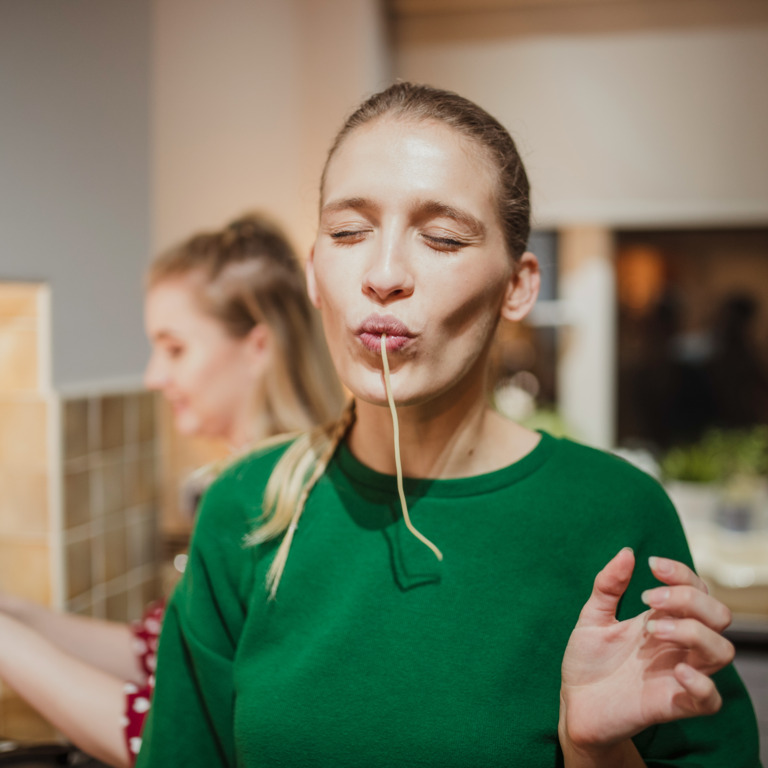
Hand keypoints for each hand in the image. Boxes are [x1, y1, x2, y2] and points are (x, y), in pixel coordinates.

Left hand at [559, 548, 733, 753]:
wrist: (574, 704)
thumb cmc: (588, 661)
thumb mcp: (592, 617)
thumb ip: (608, 586)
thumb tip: (626, 552)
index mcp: (664, 619)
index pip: (697, 589)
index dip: (682, 573)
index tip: (652, 565)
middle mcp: (679, 645)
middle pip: (719, 615)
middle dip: (689, 599)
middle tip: (648, 600)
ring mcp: (680, 674)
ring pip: (722, 650)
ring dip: (693, 631)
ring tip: (652, 629)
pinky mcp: (675, 705)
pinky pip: (711, 699)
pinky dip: (701, 683)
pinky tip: (676, 670)